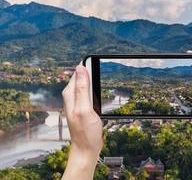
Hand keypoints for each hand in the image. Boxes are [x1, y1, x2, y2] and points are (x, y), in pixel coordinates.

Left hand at [62, 63, 102, 179]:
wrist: (86, 148)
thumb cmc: (85, 131)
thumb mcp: (85, 108)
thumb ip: (82, 88)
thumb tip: (80, 68)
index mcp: (70, 94)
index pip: (78, 72)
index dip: (88, 65)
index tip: (97, 61)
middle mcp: (72, 96)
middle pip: (82, 76)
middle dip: (91, 71)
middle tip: (103, 68)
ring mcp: (78, 102)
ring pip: (86, 84)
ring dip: (94, 80)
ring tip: (103, 75)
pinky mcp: (84, 106)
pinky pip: (89, 92)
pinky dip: (96, 89)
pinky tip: (101, 90)